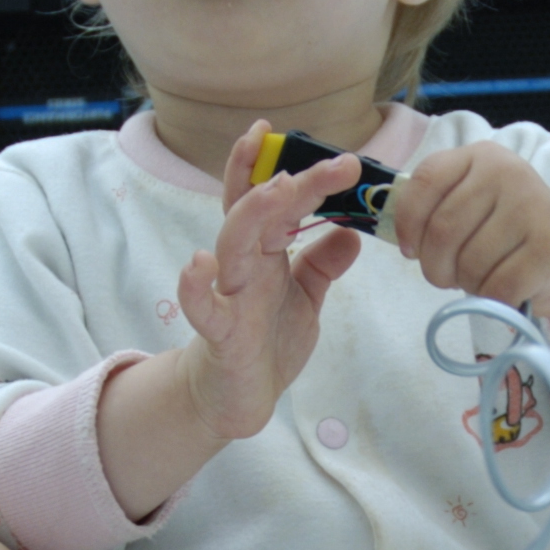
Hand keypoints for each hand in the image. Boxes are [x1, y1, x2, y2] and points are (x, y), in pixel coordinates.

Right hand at [172, 121, 365, 440]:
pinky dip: (195, 286)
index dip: (304, 173)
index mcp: (266, 253)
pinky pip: (202, 307)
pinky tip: (198, 264)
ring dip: (249, 214)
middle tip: (333, 164)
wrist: (238, 397)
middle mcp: (244, 265)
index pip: (281, 203)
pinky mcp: (218, 333)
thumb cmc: (267, 341)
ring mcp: (228, 295)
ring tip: (273, 189)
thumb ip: (323, 263)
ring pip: (230, 245)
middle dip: (290, 182)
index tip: (340, 152)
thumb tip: (354, 232)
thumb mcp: (306, 297)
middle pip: (258, 211)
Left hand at [384, 141, 549, 318]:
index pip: (425, 182)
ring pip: (469, 263)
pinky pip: (497, 286)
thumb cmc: (508, 228)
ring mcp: (533, 209)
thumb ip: (435, 206)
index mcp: (481, 157)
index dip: (408, 224)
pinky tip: (503, 289)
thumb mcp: (472, 201)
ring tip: (481, 278)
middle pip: (443, 230)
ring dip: (466, 283)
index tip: (410, 250)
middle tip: (446, 276)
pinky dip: (491, 298)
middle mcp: (509, 173)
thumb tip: (398, 237)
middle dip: (435, 266)